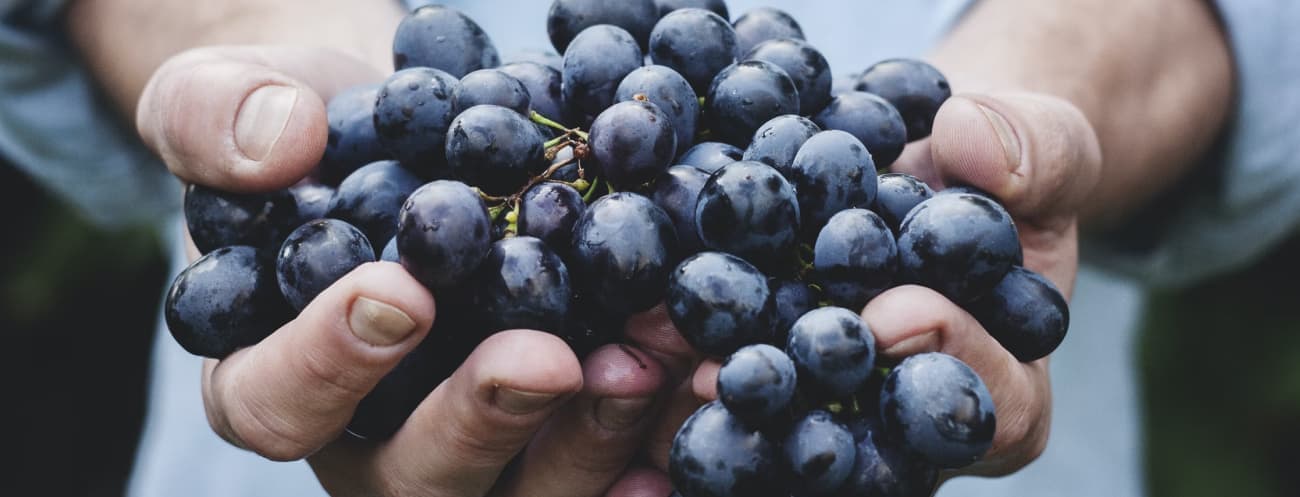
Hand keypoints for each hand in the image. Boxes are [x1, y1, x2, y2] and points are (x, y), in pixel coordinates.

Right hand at [139, 45, 685, 496]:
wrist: (405, 134)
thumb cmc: (305, 128)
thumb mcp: (231, 97)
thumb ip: (218, 117)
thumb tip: (278, 142)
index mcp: (272, 376)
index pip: (275, 403)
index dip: (330, 364)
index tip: (401, 291)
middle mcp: (373, 438)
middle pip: (414, 477)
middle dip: (485, 421)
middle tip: (548, 358)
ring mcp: (473, 446)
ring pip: (525, 488)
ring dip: (594, 434)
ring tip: (655, 357)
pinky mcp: (557, 431)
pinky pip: (606, 464)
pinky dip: (659, 438)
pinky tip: (705, 397)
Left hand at [675, 91, 1101, 480]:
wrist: (924, 166)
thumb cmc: (1000, 170)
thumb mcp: (1044, 146)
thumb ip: (1035, 150)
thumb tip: (969, 140)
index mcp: (1006, 389)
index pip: (996, 407)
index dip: (951, 362)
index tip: (897, 314)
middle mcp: (912, 420)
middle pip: (872, 444)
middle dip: (807, 405)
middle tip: (742, 375)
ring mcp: (836, 409)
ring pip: (787, 427)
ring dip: (726, 395)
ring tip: (673, 361)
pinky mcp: (771, 376)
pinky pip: (732, 384)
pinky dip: (687, 356)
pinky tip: (641, 328)